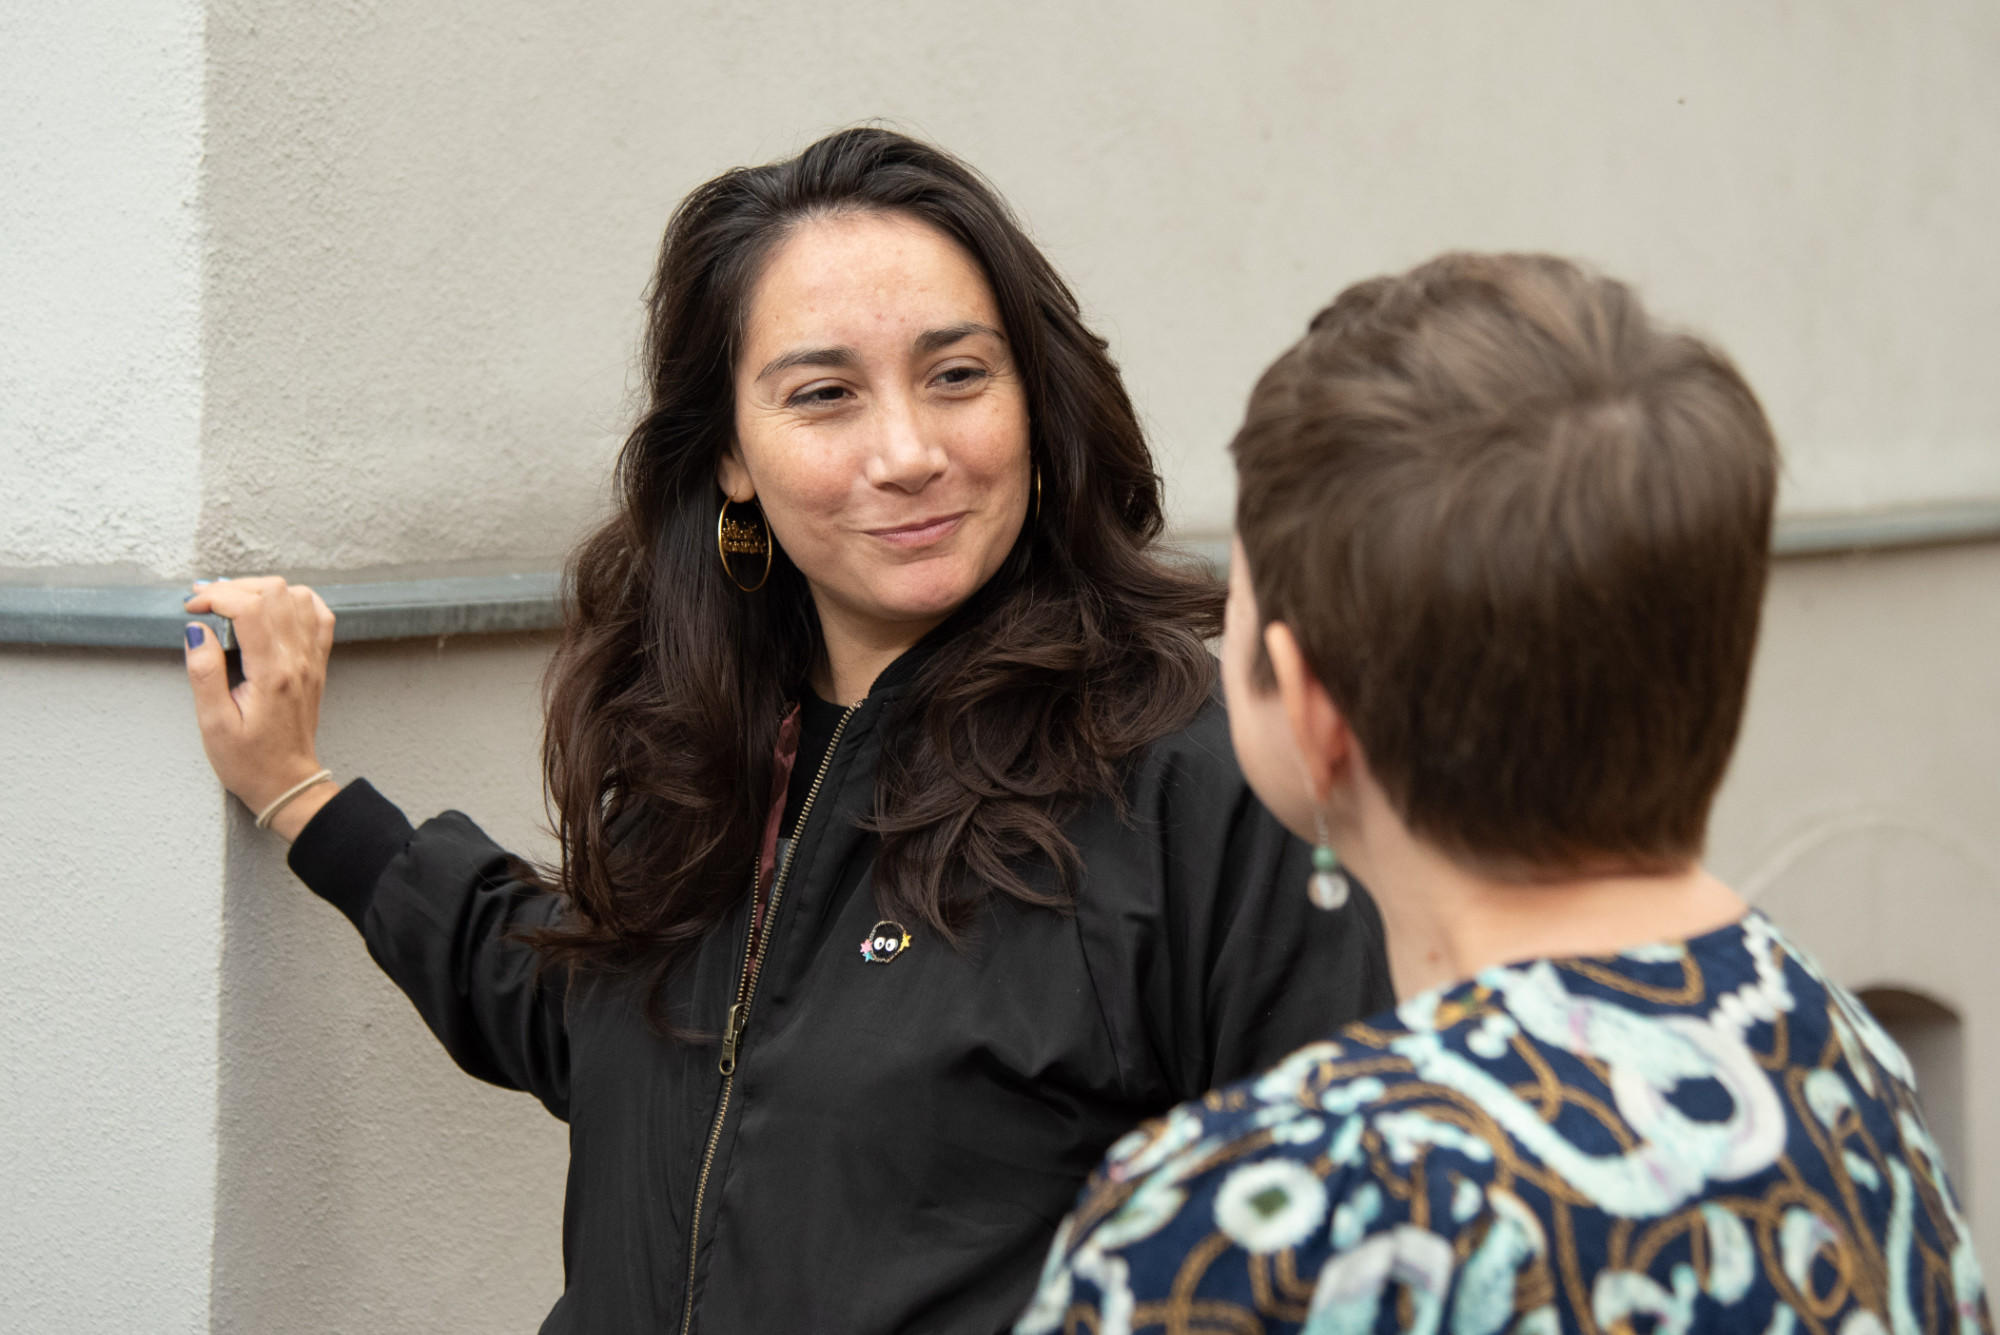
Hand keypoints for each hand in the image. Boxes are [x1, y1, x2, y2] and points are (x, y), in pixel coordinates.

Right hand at [183, 577, 337, 838]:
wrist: (288, 782)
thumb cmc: (249, 761)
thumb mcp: (213, 724)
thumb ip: (204, 673)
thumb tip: (196, 630)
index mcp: (272, 674)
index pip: (251, 609)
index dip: (217, 596)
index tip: (191, 607)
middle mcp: (298, 660)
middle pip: (276, 593)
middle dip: (235, 587)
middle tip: (204, 601)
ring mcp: (312, 659)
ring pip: (298, 597)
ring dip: (262, 590)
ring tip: (231, 603)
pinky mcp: (317, 663)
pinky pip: (318, 615)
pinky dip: (294, 601)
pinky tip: (270, 609)